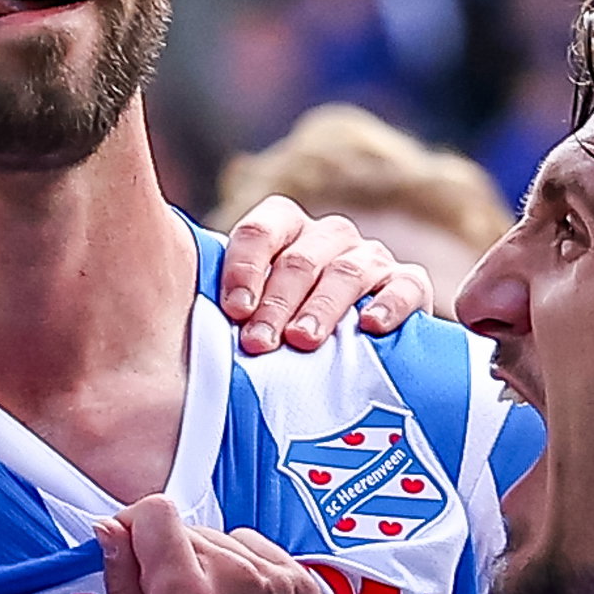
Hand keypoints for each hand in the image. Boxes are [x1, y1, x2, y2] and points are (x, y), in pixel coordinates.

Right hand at [97, 495, 331, 593]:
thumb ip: (119, 588)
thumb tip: (108, 531)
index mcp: (186, 593)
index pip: (153, 512)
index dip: (132, 529)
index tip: (129, 557)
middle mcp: (238, 575)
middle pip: (187, 529)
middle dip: (168, 560)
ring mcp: (278, 579)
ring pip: (224, 539)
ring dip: (208, 565)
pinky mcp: (305, 589)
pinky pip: (261, 552)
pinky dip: (244, 571)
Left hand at [218, 194, 436, 345]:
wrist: (354, 362)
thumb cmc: (285, 336)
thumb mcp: (252, 316)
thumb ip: (228, 310)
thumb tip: (183, 323)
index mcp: (286, 232)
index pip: (261, 231)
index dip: (244, 268)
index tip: (234, 311)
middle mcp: (329, 238)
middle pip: (300, 259)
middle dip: (276, 303)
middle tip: (259, 343)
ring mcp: (371, 260)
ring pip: (348, 272)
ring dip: (322, 308)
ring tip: (304, 341)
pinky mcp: (409, 285)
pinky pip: (405, 286)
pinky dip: (389, 304)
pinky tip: (370, 327)